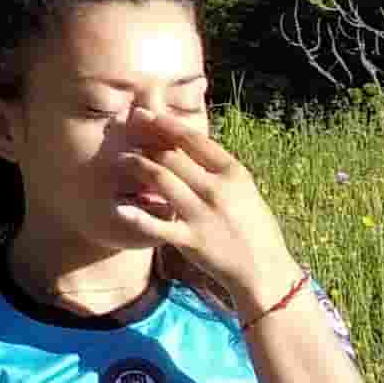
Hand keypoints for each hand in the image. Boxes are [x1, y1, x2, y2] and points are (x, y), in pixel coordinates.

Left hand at [111, 115, 299, 310]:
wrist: (264, 267)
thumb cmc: (252, 225)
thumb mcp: (242, 189)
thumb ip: (216, 169)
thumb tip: (186, 145)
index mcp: (233, 173)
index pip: (194, 141)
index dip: (166, 125)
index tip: (146, 114)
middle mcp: (217, 190)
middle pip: (172, 157)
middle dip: (145, 142)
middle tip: (126, 134)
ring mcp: (203, 214)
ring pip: (161, 181)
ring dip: (137, 166)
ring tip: (122, 160)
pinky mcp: (191, 239)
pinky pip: (158, 226)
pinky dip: (138, 216)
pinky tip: (120, 207)